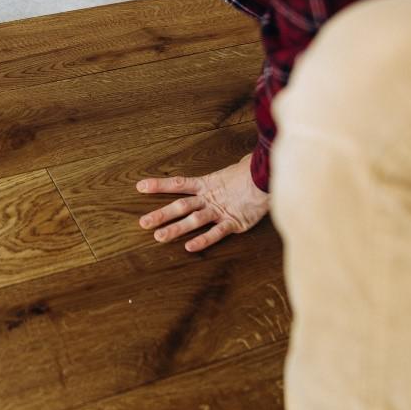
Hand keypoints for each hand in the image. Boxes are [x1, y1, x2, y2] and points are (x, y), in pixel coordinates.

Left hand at [135, 154, 268, 252]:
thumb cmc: (253, 173)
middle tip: (142, 223)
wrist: (270, 177)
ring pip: (193, 221)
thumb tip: (237, 162)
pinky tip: (189, 247)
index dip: (159, 185)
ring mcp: (220, 210)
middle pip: (180, 206)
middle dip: (160, 214)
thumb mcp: (234, 169)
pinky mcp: (234, 222)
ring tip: (159, 237)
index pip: (178, 183)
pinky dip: (203, 240)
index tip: (140, 186)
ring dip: (175, 229)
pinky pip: (216, 233)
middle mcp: (209, 198)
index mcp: (207, 183)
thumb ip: (228, 171)